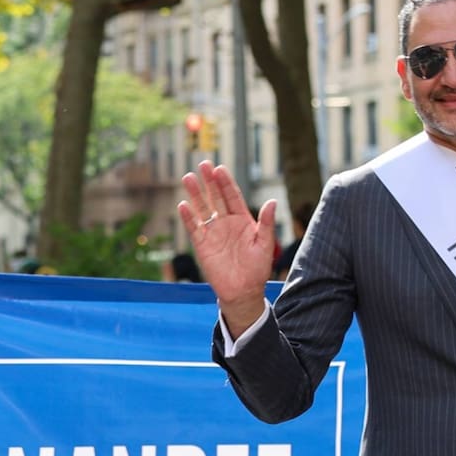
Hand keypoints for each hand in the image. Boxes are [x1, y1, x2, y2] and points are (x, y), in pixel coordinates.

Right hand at [177, 161, 275, 336]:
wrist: (243, 291)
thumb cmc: (257, 269)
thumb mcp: (265, 245)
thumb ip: (267, 224)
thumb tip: (272, 202)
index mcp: (242, 220)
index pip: (232, 196)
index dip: (226, 182)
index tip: (220, 168)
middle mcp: (226, 223)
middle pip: (216, 197)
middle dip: (209, 181)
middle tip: (203, 164)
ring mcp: (213, 233)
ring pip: (202, 209)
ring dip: (195, 194)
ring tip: (188, 177)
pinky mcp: (202, 245)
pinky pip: (194, 228)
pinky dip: (188, 218)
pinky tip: (183, 205)